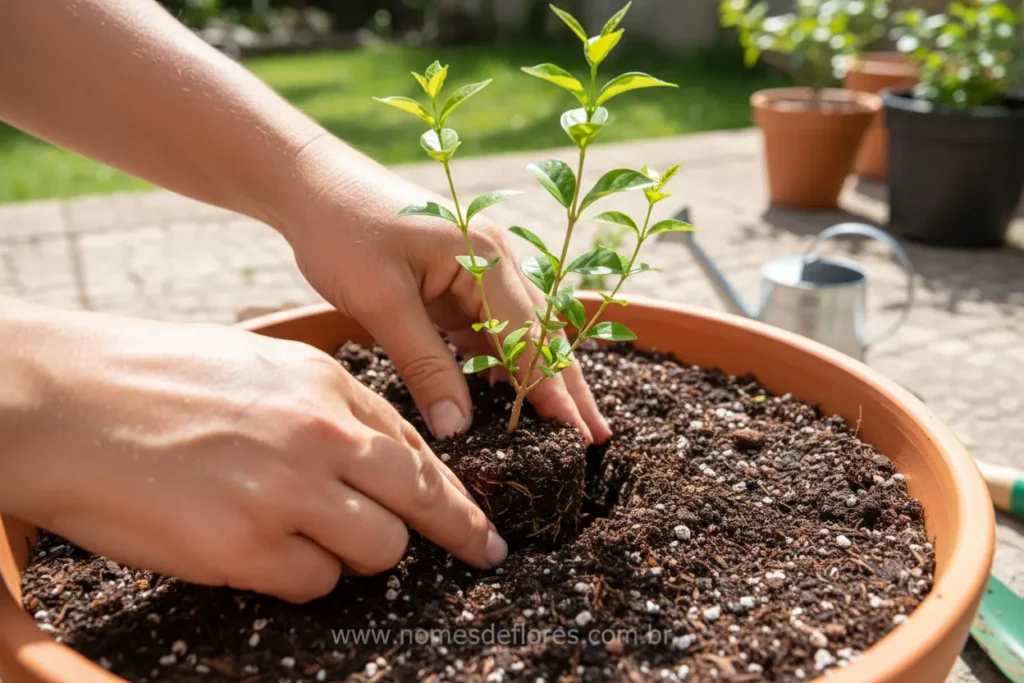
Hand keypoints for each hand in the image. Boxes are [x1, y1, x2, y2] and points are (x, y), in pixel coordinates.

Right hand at [0, 304, 505, 602]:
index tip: (481, 528)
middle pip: (421, 501)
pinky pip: (314, 583)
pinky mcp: (245, 547)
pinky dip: (299, 576)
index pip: (417, 449)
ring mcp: (287, 492)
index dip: (455, 494)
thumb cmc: (155, 378)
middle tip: (479, 553)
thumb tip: (383, 460)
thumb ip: (328, 408)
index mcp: (326, 385)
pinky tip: (257, 549)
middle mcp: (321, 436)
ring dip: (358, 554)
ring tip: (309, 537)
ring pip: (379, 550)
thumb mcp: (260, 366)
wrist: (62, 402)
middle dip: (455, 533)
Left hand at [278, 138, 611, 443]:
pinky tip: (505, 399)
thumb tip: (457, 427)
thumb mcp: (382, 301)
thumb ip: (424, 365)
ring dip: (535, 380)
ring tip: (560, 429)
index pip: (530, 335)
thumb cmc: (342, 228)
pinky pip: (485, 332)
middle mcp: (494, 261)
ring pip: (517, 336)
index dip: (552, 389)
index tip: (575, 435)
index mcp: (486, 256)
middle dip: (567, 387)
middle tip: (595, 438)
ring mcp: (476, 271)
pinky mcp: (453, 283)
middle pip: (541, 334)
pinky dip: (497, 367)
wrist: (309, 184)